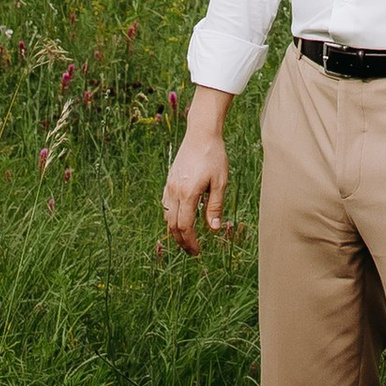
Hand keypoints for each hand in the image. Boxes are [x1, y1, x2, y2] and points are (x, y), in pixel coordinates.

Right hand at [162, 103, 232, 252]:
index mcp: (188, 194)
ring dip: (175, 231)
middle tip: (192, 251)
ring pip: (167, 216)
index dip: (191, 242)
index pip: (185, 227)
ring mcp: (170, 186)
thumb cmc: (214, 156)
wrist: (201, 133)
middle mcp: (175, 191)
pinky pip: (165, 204)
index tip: (198, 252)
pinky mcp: (169, 180)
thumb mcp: (220, 182)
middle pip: (173, 225)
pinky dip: (171, 217)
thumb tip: (213, 229)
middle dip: (182, 241)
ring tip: (187, 238)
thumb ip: (215, 206)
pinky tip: (180, 219)